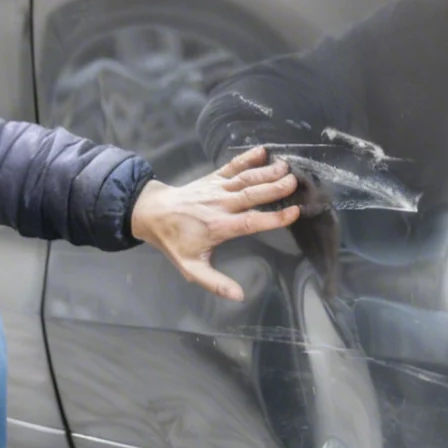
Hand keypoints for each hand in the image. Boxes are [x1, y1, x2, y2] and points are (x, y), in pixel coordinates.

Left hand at [130, 146, 302, 300]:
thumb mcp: (191, 267)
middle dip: (273, 188)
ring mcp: (216, 188)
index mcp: (219, 226)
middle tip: (295, 182)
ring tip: (286, 166)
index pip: (250, 222)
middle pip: (251, 195)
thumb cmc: (175, 241)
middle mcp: (220, 204)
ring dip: (265, 172)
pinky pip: (231, 166)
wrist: (152, 213)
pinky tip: (261, 150)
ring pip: (244, 179)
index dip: (273, 217)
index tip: (294, 212)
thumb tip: (239, 296)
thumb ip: (215, 282)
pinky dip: (246, 158)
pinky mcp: (212, 178)